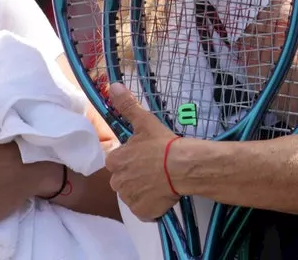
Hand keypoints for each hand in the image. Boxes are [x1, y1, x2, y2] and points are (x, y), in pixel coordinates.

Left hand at [104, 83, 180, 220]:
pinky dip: (151, 207)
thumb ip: (127, 106)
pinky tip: (162, 197)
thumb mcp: (144, 122)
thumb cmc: (163, 144)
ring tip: (160, 183)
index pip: (118, 162)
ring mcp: (129, 198)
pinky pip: (143, 211)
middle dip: (136, 177)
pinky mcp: (142, 212)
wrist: (184, 166)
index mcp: (114, 160)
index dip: (132, 161)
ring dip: (143, 192)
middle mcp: (116, 181)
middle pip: (124, 180)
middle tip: (154, 172)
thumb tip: (113, 86)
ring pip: (133, 196)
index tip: (145, 159)